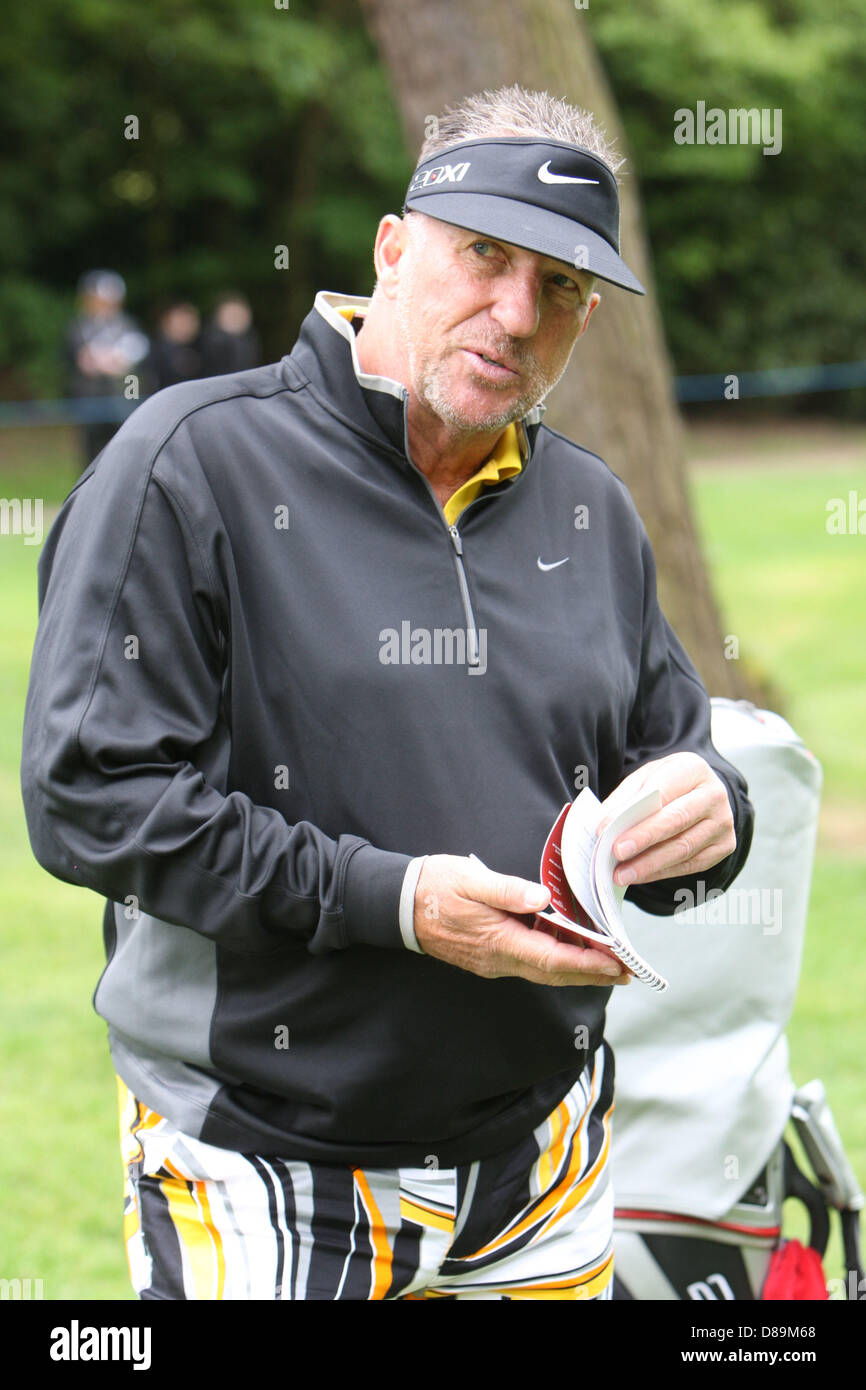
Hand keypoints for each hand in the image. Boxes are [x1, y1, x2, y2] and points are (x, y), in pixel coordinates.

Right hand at [413, 854, 630, 986]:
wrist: (397, 904)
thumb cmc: (434, 887)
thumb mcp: (471, 878)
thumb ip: (507, 890)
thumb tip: (541, 898)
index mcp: (499, 941)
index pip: (553, 959)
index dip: (588, 964)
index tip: (617, 964)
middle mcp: (499, 959)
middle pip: (554, 974)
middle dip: (592, 973)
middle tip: (626, 972)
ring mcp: (493, 961)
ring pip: (543, 971)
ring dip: (576, 969)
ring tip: (607, 964)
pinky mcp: (489, 955)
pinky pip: (530, 963)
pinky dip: (556, 961)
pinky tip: (569, 950)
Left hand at [598, 752, 735, 887]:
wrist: (702, 793)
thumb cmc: (670, 784)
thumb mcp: (647, 777)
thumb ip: (626, 797)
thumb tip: (604, 824)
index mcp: (694, 769)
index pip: (661, 792)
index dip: (633, 811)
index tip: (605, 828)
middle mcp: (714, 796)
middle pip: (676, 820)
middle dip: (643, 838)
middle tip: (616, 853)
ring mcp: (722, 823)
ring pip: (683, 848)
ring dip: (648, 864)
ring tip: (621, 874)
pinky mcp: (724, 847)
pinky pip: (689, 865)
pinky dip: (661, 872)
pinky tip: (640, 876)